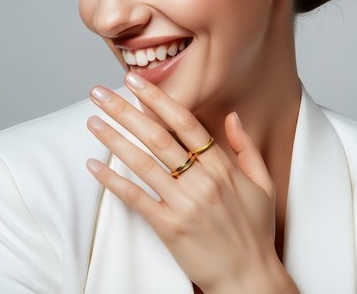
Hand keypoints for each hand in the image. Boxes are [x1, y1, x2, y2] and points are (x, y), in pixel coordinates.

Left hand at [86, 72, 297, 293]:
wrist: (250, 279)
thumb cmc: (256, 229)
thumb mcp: (263, 183)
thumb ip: (246, 147)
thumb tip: (232, 116)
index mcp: (222, 166)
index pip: (184, 123)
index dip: (158, 100)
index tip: (135, 82)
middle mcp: (201, 181)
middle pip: (157, 137)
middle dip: (125, 111)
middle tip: (100, 93)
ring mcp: (184, 204)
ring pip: (143, 163)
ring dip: (115, 140)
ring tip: (92, 121)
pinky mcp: (169, 228)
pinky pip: (137, 199)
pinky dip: (113, 182)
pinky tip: (94, 166)